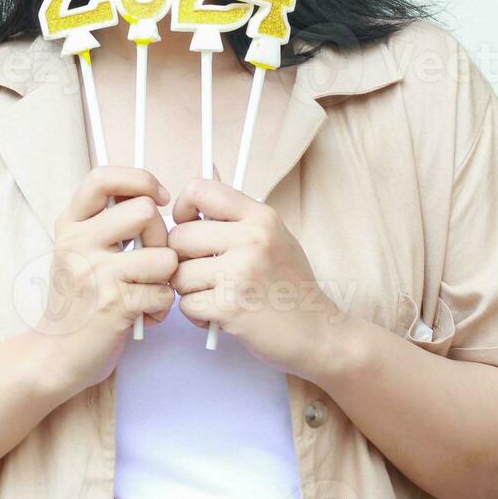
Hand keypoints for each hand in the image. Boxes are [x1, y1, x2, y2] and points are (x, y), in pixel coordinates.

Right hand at [36, 166, 176, 397]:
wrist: (56, 355)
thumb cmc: (80, 301)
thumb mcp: (80, 250)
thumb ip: (106, 221)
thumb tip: (153, 194)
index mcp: (70, 224)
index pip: (102, 177)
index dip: (140, 179)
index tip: (159, 198)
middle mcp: (77, 243)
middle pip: (145, 212)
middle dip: (161, 237)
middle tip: (150, 262)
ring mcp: (94, 273)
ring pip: (164, 255)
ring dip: (166, 278)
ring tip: (145, 292)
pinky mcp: (114, 304)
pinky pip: (165, 293)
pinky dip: (161, 308)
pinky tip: (142, 316)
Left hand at [168, 177, 342, 376]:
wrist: (319, 332)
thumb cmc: (291, 284)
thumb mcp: (274, 235)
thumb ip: (237, 211)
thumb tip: (209, 166)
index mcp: (261, 216)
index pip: (199, 189)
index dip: (183, 208)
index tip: (190, 227)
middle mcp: (252, 239)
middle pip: (179, 236)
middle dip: (182, 258)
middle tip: (203, 272)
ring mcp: (241, 273)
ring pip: (178, 273)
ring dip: (190, 289)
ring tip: (216, 295)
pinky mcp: (231, 307)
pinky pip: (186, 304)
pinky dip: (197, 313)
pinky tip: (220, 315)